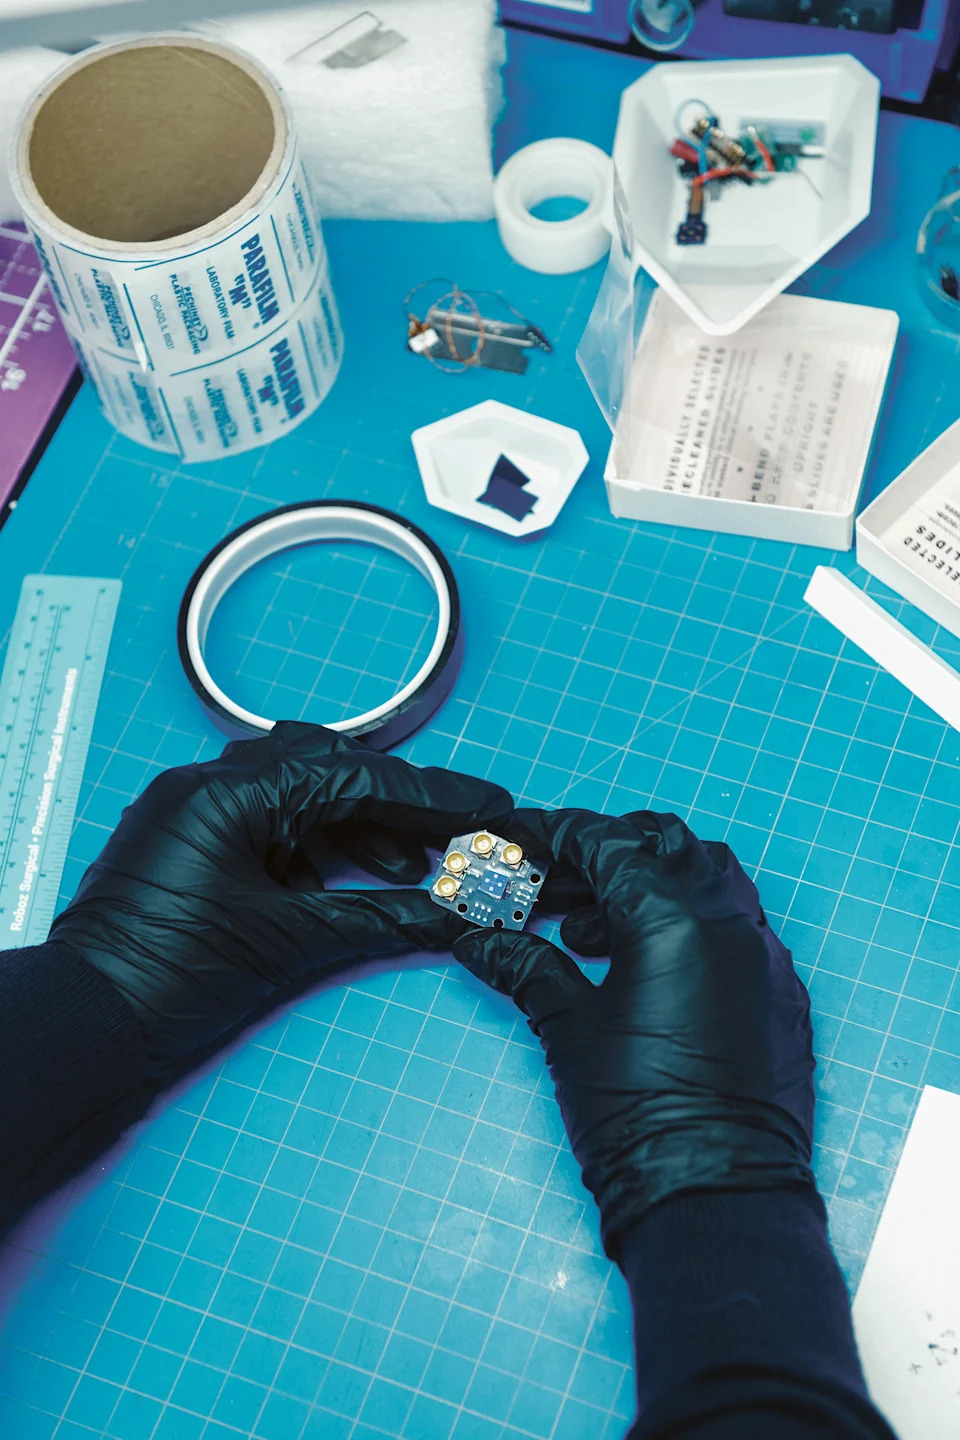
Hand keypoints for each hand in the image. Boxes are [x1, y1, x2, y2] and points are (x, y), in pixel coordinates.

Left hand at [51, 723, 510, 1076]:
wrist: (86, 1028)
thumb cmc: (169, 981)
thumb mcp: (289, 943)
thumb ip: (380, 918)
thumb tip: (455, 916)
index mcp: (232, 791)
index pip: (356, 778)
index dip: (432, 797)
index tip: (488, 805)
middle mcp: (208, 782)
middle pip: (329, 770)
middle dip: (395, 806)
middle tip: (453, 836)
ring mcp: (192, 807)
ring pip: (297, 791)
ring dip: (354, 826)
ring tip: (401, 870)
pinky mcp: (187, 839)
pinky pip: (264, 820)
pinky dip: (309, 845)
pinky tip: (337, 882)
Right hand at [454, 808, 815, 1257]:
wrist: (713, 1199)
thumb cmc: (637, 1117)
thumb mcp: (567, 1029)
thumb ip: (526, 966)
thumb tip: (479, 939)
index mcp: (673, 920)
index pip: (609, 844)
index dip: (556, 836)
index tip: (520, 841)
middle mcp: (731, 925)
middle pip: (669, 845)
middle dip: (610, 851)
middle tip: (560, 885)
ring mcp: (767, 960)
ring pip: (714, 881)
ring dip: (655, 885)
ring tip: (596, 934)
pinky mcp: (784, 997)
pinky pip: (740, 931)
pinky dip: (693, 927)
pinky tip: (652, 969)